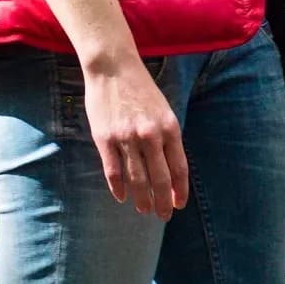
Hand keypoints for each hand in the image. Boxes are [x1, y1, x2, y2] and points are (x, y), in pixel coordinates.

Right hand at [82, 52, 188, 218]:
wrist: (114, 68)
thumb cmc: (141, 90)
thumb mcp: (163, 111)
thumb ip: (167, 138)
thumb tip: (170, 169)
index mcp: (169, 128)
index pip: (179, 168)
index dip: (179, 190)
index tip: (179, 205)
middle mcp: (150, 135)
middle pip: (160, 178)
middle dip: (163, 201)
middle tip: (163, 216)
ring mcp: (126, 138)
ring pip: (137, 179)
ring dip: (142, 198)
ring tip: (144, 210)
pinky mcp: (105, 138)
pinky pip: (113, 171)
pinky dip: (118, 187)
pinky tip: (122, 197)